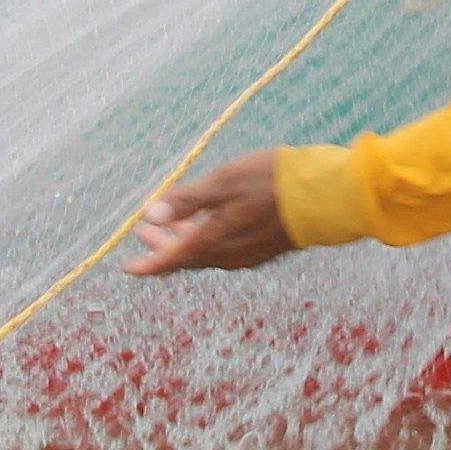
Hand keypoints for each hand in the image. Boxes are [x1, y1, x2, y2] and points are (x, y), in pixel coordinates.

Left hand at [125, 152, 293, 275]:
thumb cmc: (272, 183)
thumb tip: (150, 216)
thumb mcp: (223, 182)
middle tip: (144, 231)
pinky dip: (205, 239)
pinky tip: (205, 223)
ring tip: (168, 224)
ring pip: (203, 254)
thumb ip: (186, 201)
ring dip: (183, 240)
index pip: (170, 261)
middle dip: (162, 246)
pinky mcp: (259, 249)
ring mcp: (245, 255)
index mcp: (213, 241)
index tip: (127, 268)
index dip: (147, 265)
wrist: (322, 198)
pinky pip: (222, 251)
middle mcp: (226, 256)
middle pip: (185, 258)